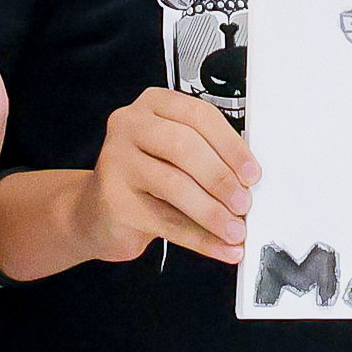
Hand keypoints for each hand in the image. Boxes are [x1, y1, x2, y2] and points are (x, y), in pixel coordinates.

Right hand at [80, 84, 254, 266]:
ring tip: (234, 229)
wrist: (99, 212)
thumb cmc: (146, 179)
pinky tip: (221, 247)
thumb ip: (208, 158)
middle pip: (184, 146)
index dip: (231, 146)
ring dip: (212, 212)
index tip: (252, 172)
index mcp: (154, 105)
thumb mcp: (176, 157)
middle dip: (221, 178)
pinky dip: (200, 238)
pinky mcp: (114, 201)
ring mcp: (116, 161)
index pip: (199, 116)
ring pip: (174, 185)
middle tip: (243, 202)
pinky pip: (166, 221)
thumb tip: (248, 183)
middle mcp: (130, 126)